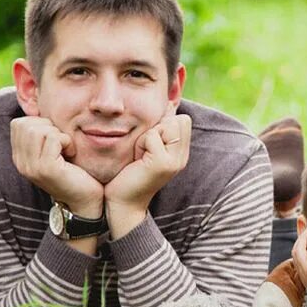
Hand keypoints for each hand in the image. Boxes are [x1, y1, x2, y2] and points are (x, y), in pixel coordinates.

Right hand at [11, 116, 103, 215]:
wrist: (85, 201)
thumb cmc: (74, 172)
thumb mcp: (53, 150)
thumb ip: (42, 133)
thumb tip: (39, 104)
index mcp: (19, 157)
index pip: (18, 123)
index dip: (40, 124)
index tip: (54, 139)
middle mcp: (21, 163)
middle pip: (27, 124)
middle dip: (49, 127)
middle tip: (62, 144)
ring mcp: (31, 167)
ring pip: (39, 129)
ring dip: (59, 135)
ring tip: (66, 149)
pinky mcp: (46, 169)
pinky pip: (54, 139)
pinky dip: (67, 142)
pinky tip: (72, 154)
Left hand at [104, 113, 191, 236]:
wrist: (123, 203)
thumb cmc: (129, 173)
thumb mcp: (148, 147)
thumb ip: (159, 129)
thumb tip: (167, 103)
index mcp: (181, 152)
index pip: (183, 119)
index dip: (164, 124)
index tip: (150, 144)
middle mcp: (182, 157)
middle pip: (178, 119)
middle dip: (157, 128)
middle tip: (145, 150)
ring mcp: (175, 161)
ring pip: (166, 125)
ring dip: (148, 136)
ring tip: (141, 155)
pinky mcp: (163, 163)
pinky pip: (152, 136)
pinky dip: (141, 144)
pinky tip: (137, 160)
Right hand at [292, 226, 306, 286]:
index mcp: (304, 273)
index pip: (298, 253)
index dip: (300, 241)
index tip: (305, 230)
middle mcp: (302, 272)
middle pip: (296, 249)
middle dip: (300, 235)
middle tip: (305, 225)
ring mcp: (306, 270)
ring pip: (300, 249)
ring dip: (305, 236)